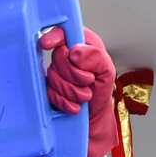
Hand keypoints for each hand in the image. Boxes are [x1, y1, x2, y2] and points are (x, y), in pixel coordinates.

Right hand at [39, 26, 117, 156]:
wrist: (94, 124)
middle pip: (58, 57)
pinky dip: (64, 102)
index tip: (49, 44)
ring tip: (84, 97)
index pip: (63, 32)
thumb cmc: (101, 96)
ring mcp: (56, 75)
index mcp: (81, 46)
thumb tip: (74, 52)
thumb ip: (96, 57)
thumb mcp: (107, 73)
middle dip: (74, 74)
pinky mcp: (48, 92)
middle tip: (88, 83)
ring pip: (53, 77)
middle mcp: (66, 58)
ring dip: (71, 91)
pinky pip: (49, 93)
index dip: (54, 36)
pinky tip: (74, 106)